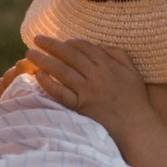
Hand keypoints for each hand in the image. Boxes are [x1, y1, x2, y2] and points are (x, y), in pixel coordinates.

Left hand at [28, 33, 153, 150]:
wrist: (136, 128)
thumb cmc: (135, 101)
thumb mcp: (132, 73)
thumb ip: (118, 55)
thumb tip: (99, 44)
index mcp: (108, 65)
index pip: (84, 47)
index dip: (70, 42)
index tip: (60, 42)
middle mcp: (96, 75)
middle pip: (69, 55)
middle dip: (51, 45)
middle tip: (36, 39)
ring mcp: (87, 91)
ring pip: (61, 71)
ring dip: (44, 60)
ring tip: (30, 54)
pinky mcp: (81, 107)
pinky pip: (61, 93)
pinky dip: (49, 84)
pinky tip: (38, 76)